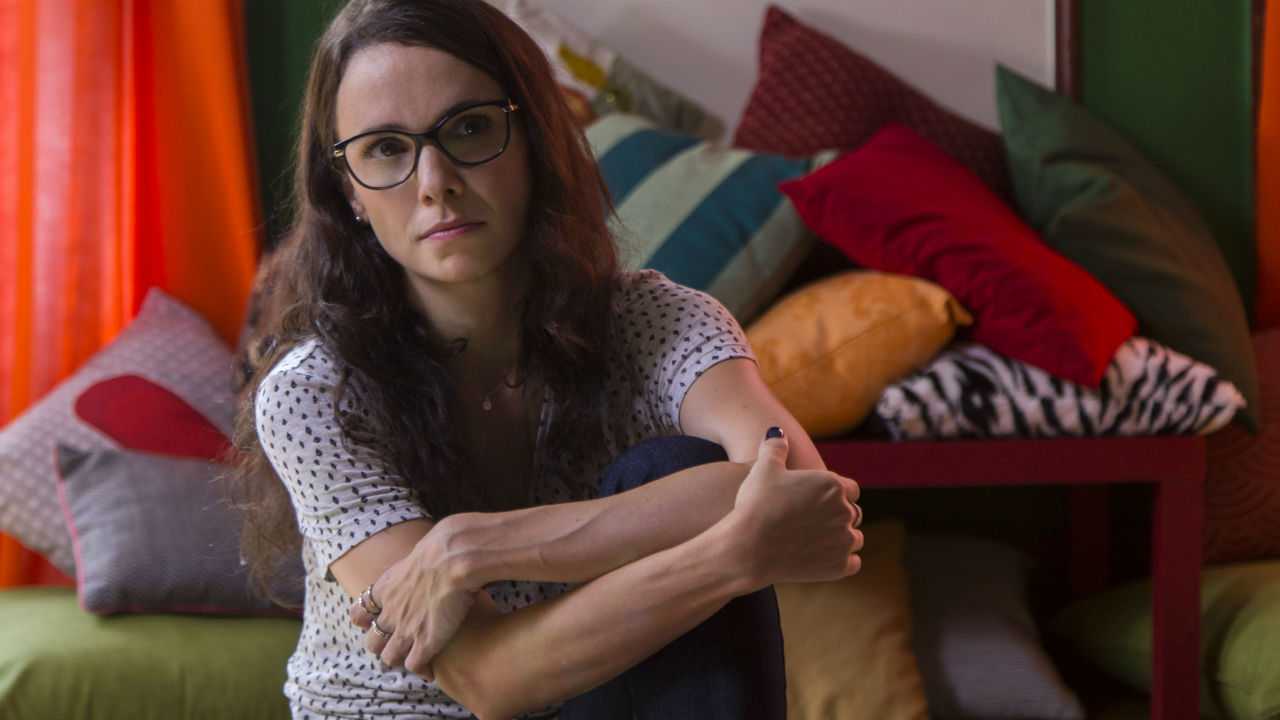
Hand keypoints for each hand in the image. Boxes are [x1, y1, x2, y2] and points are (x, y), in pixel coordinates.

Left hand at [348, 521, 485, 680]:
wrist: (452, 558)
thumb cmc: (441, 549)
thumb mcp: (419, 552)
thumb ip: (417, 562)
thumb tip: (432, 550)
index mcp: (385, 590)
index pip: (359, 612)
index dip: (364, 620)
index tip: (369, 622)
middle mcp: (390, 613)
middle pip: (371, 642)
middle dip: (381, 645)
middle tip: (395, 643)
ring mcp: (405, 631)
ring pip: (388, 658)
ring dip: (399, 659)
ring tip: (412, 657)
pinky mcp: (426, 643)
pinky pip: (414, 666)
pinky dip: (421, 668)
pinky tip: (430, 665)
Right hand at [727, 427, 862, 587]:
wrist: (747, 546)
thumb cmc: (755, 504)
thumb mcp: (762, 468)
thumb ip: (775, 447)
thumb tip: (777, 433)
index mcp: (833, 485)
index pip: (850, 488)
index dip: (837, 493)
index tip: (821, 500)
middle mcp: (844, 511)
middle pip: (853, 513)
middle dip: (838, 516)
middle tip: (818, 521)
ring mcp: (844, 540)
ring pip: (854, 538)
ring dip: (842, 538)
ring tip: (821, 539)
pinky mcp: (839, 566)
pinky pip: (852, 563)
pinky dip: (842, 561)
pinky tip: (826, 557)